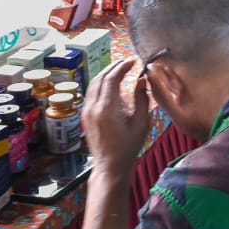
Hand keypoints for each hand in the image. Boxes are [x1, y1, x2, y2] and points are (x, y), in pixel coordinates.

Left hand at [82, 57, 151, 177]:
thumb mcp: (141, 123)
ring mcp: (87, 112)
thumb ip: (142, 99)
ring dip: (105, 74)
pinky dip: (100, 83)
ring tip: (118, 69)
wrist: (110, 166)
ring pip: (93, 84)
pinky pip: (91, 93)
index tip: (132, 61)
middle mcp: (93, 108)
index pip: (111, 78)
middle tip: (126, 62)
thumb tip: (141, 81)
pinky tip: (109, 84)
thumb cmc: (128, 147)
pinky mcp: (85, 117)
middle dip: (113, 67)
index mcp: (107, 109)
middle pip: (100, 78)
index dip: (122, 67)